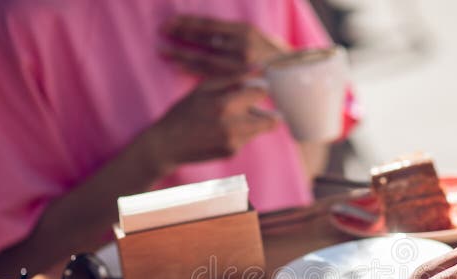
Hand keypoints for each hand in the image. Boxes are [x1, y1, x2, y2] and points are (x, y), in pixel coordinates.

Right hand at [148, 80, 278, 168]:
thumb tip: (260, 69)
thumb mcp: (204, 88)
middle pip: (271, 120)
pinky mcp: (232, 153)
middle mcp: (233, 126)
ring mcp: (234, 143)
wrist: (167, 144)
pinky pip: (246, 139)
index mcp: (225, 104)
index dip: (257, 90)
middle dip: (264, 112)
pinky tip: (220, 132)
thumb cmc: (184, 111)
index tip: (252, 90)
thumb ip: (234, 78)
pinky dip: (239, 134)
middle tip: (253, 108)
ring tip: (229, 120)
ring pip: (259, 130)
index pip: (261, 93)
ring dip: (251, 123)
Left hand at [160, 15, 288, 80]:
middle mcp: (242, 45)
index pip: (210, 24)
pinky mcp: (238, 79)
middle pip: (204, 37)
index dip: (189, 22)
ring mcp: (240, 64)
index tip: (171, 21)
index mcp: (244, 30)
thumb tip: (207, 32)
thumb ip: (233, 35)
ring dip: (181, 53)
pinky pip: (211, 73)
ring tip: (163, 51)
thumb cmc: (272, 56)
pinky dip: (193, 69)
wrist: (294, 77)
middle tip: (161, 31)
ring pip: (204, 56)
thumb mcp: (255, 37)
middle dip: (181, 33)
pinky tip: (179, 66)